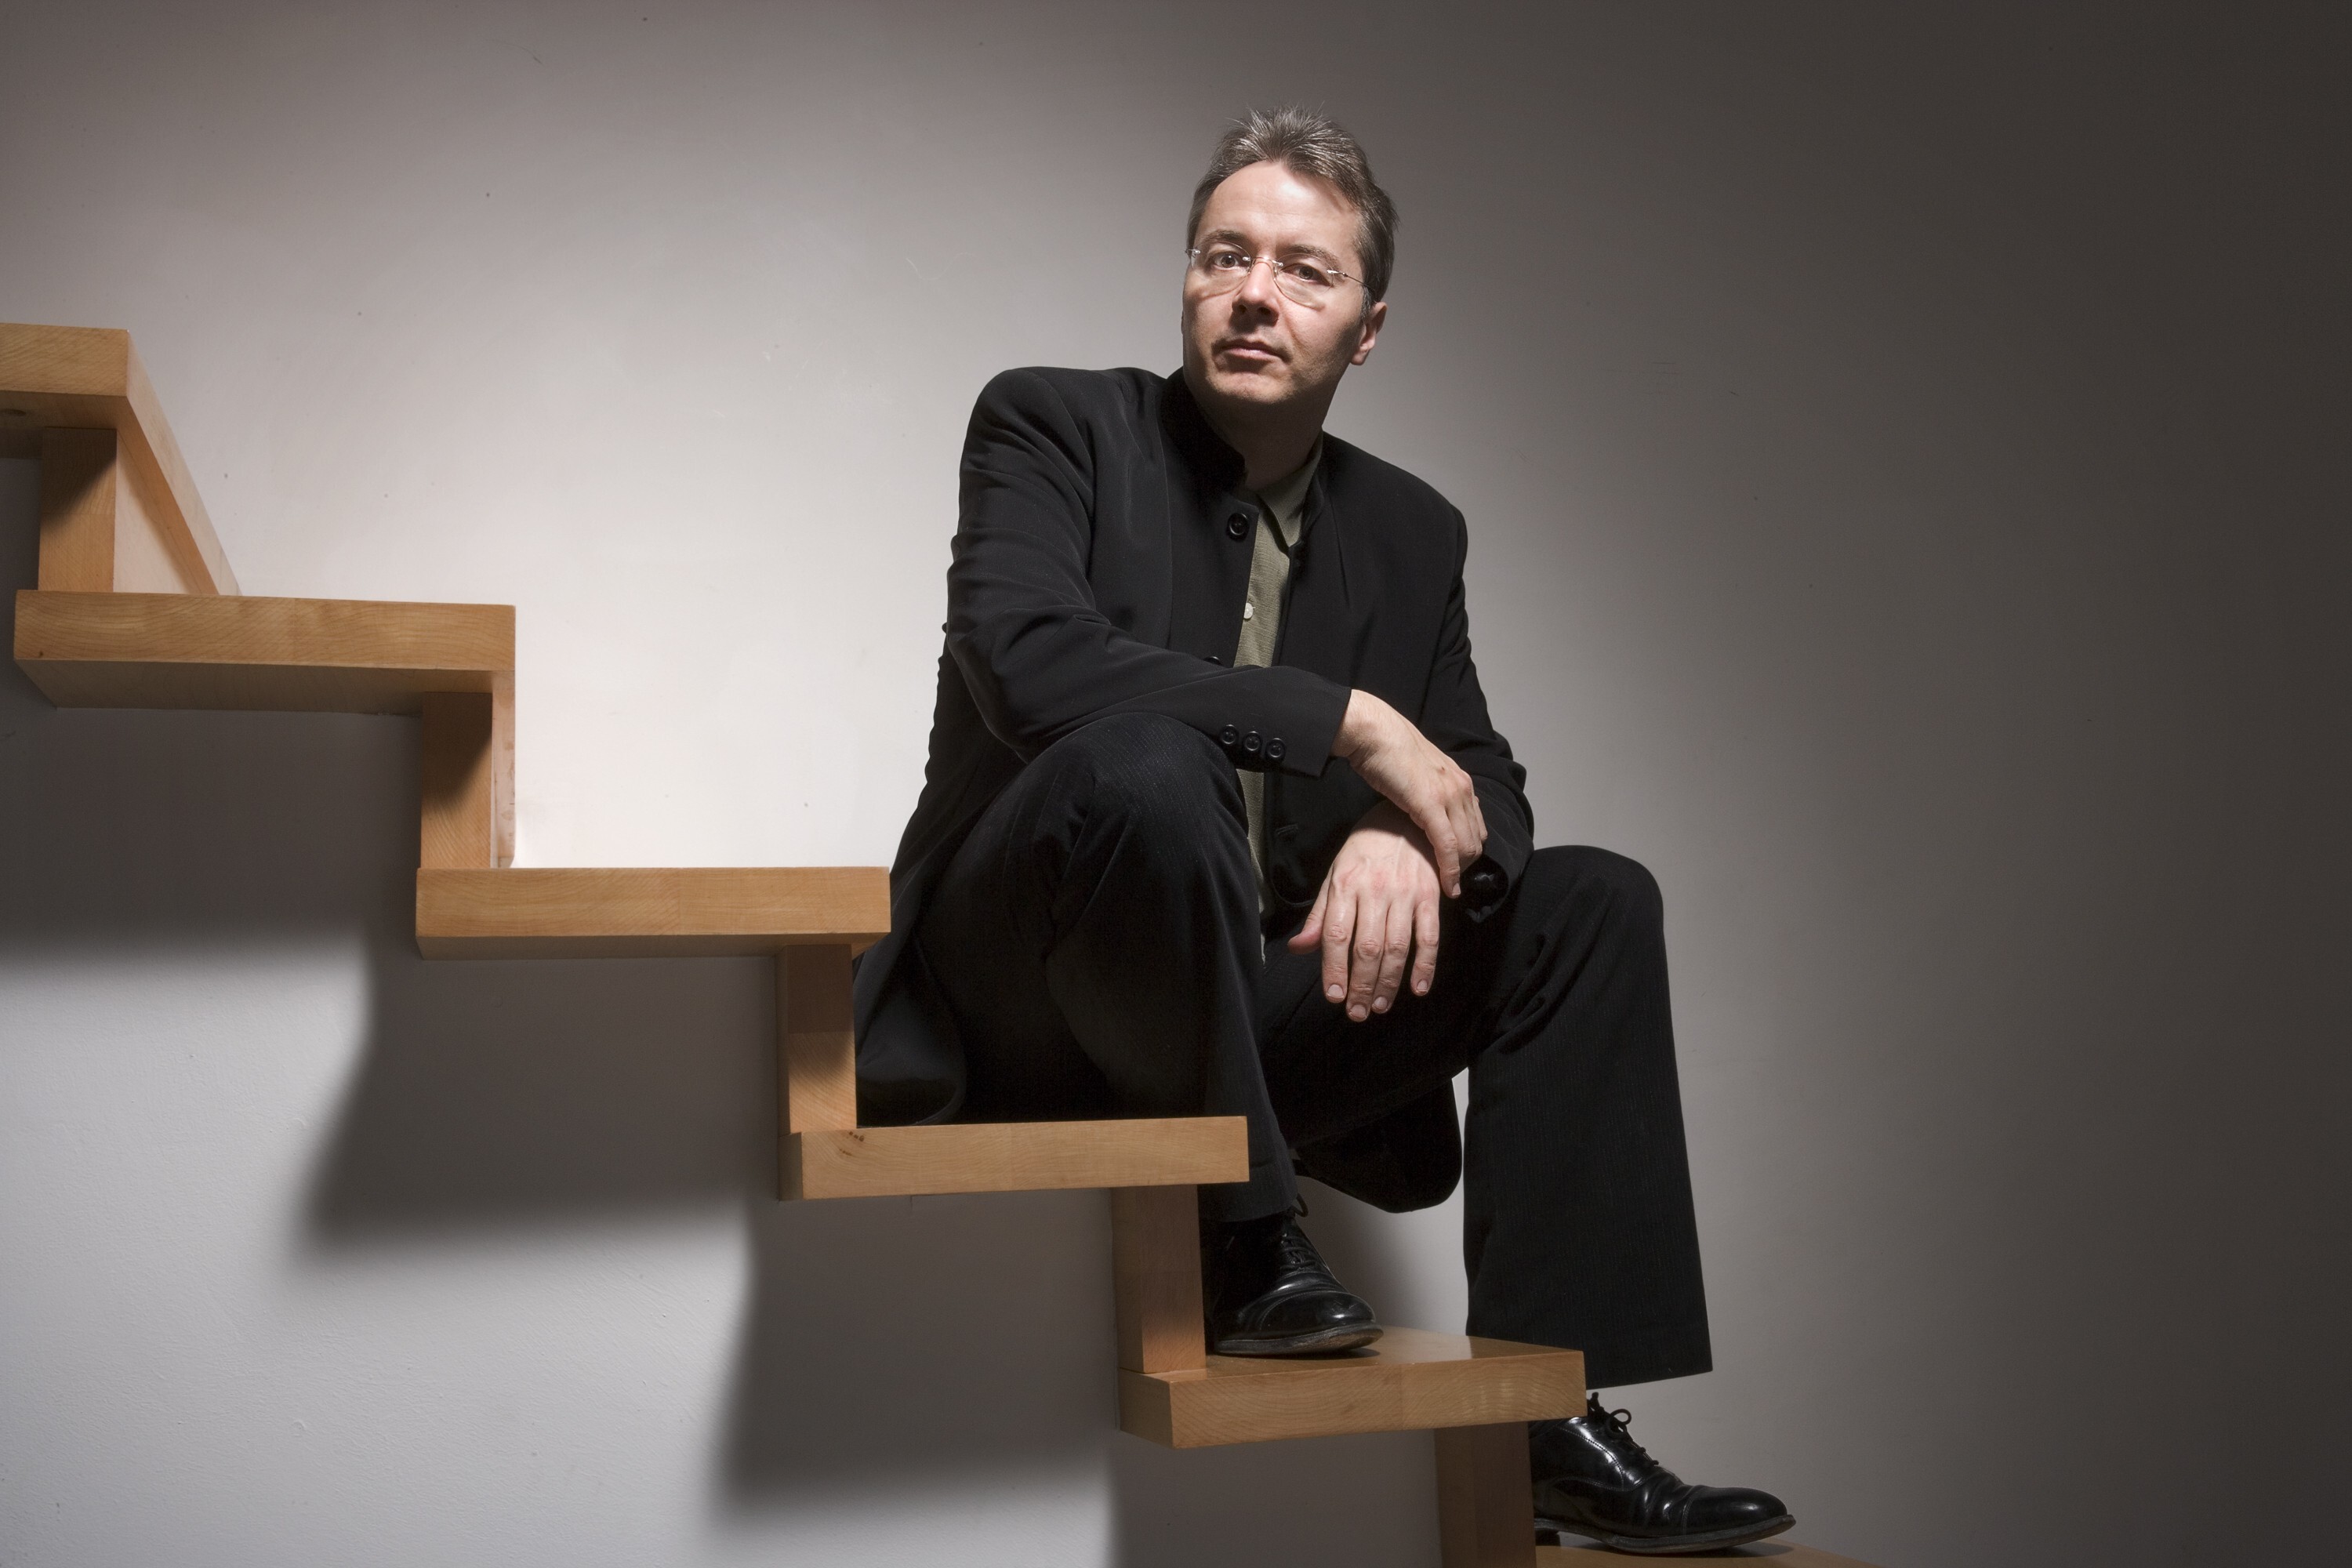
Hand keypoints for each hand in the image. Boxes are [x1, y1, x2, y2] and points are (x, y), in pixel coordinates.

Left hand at [1289, 803, 1444, 1021]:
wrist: (1405, 817)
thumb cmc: (1364, 851)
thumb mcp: (1335, 876)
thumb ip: (1320, 916)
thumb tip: (1299, 949)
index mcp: (1346, 885)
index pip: (1337, 935)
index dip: (1335, 969)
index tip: (1334, 997)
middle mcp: (1375, 890)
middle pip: (1367, 947)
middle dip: (1362, 985)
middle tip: (1357, 1012)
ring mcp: (1406, 894)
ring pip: (1397, 946)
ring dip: (1389, 982)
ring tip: (1380, 1006)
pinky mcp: (1431, 896)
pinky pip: (1429, 936)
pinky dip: (1425, 965)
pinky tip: (1418, 988)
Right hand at [1332, 690, 1486, 896]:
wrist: (1373, 732)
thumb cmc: (1387, 751)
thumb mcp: (1419, 772)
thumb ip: (1430, 790)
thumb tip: (1426, 808)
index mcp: (1459, 779)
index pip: (1476, 824)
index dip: (1468, 849)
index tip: (1454, 866)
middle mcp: (1461, 787)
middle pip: (1476, 838)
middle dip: (1466, 864)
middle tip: (1449, 880)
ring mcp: (1448, 795)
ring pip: (1467, 845)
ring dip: (1459, 870)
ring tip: (1447, 885)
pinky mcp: (1431, 805)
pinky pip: (1447, 846)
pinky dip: (1450, 870)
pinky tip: (1448, 886)